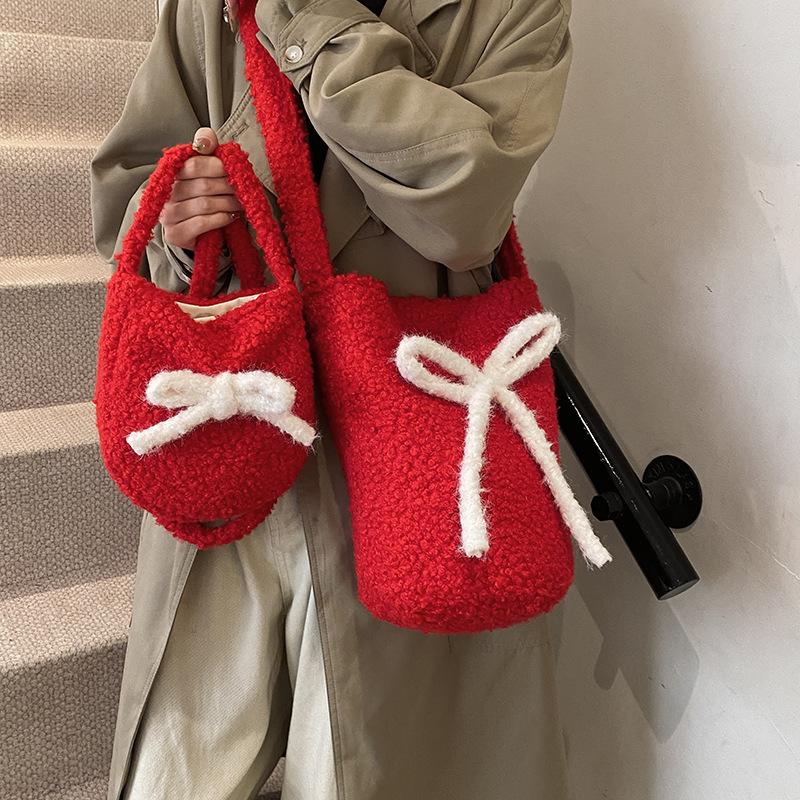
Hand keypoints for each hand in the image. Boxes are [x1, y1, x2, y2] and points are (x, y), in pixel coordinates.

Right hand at [160, 127, 242, 250]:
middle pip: (203, 185)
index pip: (194, 164)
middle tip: (243, 189)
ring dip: (228, 203)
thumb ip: (206, 151)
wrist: (196, 233)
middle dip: (228, 187)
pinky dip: (221, 219)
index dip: (217, 165)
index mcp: (174, 174)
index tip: (235, 169)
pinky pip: (202, 223)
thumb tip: (206, 137)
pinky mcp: (175, 233)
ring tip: (240, 204)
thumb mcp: (206, 173)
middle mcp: (168, 193)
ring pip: (205, 204)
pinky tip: (231, 217)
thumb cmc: (204, 198)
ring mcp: (169, 214)